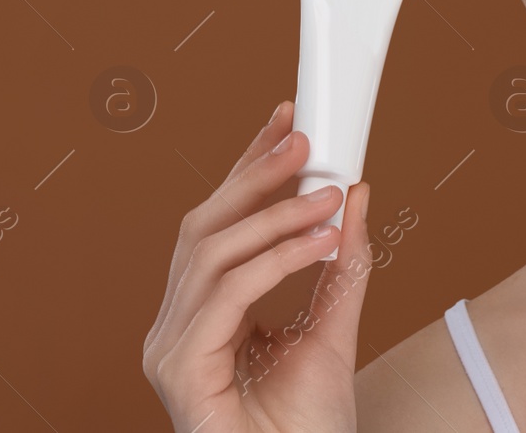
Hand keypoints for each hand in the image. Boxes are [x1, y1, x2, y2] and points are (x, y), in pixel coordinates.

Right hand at [142, 100, 373, 432]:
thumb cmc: (308, 424)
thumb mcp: (335, 326)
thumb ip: (341, 264)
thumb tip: (356, 195)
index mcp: (203, 311)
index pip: (220, 223)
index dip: (247, 166)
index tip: (287, 122)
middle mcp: (176, 324)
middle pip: (203, 226)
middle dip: (254, 174)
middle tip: (305, 141)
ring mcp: (170, 347)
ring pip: (212, 252)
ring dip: (277, 215)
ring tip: (330, 197)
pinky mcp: (181, 369)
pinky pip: (228, 293)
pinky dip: (277, 259)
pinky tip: (320, 243)